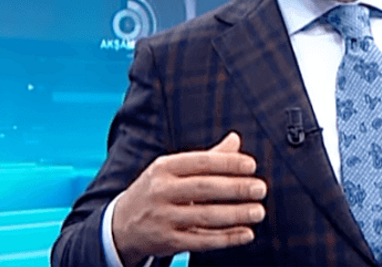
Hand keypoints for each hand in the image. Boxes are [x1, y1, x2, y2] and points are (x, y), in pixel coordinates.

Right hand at [111, 132, 266, 265]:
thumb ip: (206, 158)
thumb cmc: (155, 191)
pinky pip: (201, 241)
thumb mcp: (172, 170)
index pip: (200, 162)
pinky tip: (246, 234)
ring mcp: (162, 218)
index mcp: (164, 168)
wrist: (120, 225)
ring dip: (236, 215)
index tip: (251, 166)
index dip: (228, 163)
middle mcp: (161, 191)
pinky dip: (226, 238)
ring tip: (258, 212)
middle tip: (260, 189)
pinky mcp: (167, 241)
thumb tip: (235, 139)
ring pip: (204, 216)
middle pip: (204, 188)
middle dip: (236, 188)